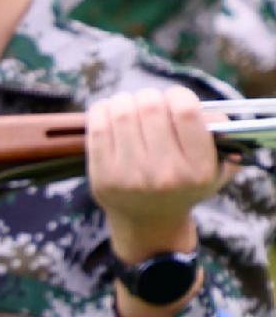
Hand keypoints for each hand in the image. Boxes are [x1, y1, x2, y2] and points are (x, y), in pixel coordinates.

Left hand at [86, 85, 221, 298]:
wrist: (148, 221)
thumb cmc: (184, 183)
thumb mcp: (216, 164)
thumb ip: (219, 132)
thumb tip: (204, 109)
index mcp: (198, 168)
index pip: (186, 112)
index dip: (178, 95)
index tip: (175, 99)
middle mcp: (165, 174)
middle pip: (151, 107)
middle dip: (149, 96)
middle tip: (149, 102)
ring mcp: (130, 176)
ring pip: (122, 113)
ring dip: (124, 100)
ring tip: (128, 104)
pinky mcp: (102, 177)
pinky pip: (97, 128)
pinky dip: (101, 110)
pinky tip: (108, 111)